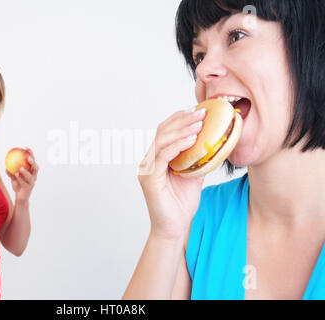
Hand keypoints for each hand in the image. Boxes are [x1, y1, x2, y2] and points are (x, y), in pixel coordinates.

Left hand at [5, 148, 38, 204]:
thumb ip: (11, 172)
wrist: (20, 197)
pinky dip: (20, 178)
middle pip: (36, 167)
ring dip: (26, 172)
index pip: (33, 161)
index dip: (31, 154)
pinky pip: (24, 182)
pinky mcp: (28, 188)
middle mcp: (34, 176)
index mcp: (32, 172)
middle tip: (27, 157)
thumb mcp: (14, 178)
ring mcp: (32, 182)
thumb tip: (5, 166)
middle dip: (33, 162)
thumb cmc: (18, 186)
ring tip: (21, 168)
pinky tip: (15, 174)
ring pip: (31, 176)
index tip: (26, 148)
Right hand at [138, 108, 205, 239]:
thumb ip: (198, 158)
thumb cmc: (182, 204)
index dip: (180, 119)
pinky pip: (162, 156)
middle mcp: (149, 160)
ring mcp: (147, 169)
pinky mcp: (149, 179)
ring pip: (162, 141)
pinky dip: (177, 145)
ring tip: (199, 122)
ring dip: (181, 129)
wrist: (175, 228)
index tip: (198, 110)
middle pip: (163, 132)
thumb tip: (213, 141)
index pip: (166, 131)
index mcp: (157, 158)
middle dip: (183, 120)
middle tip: (202, 113)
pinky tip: (191, 139)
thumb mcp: (195, 175)